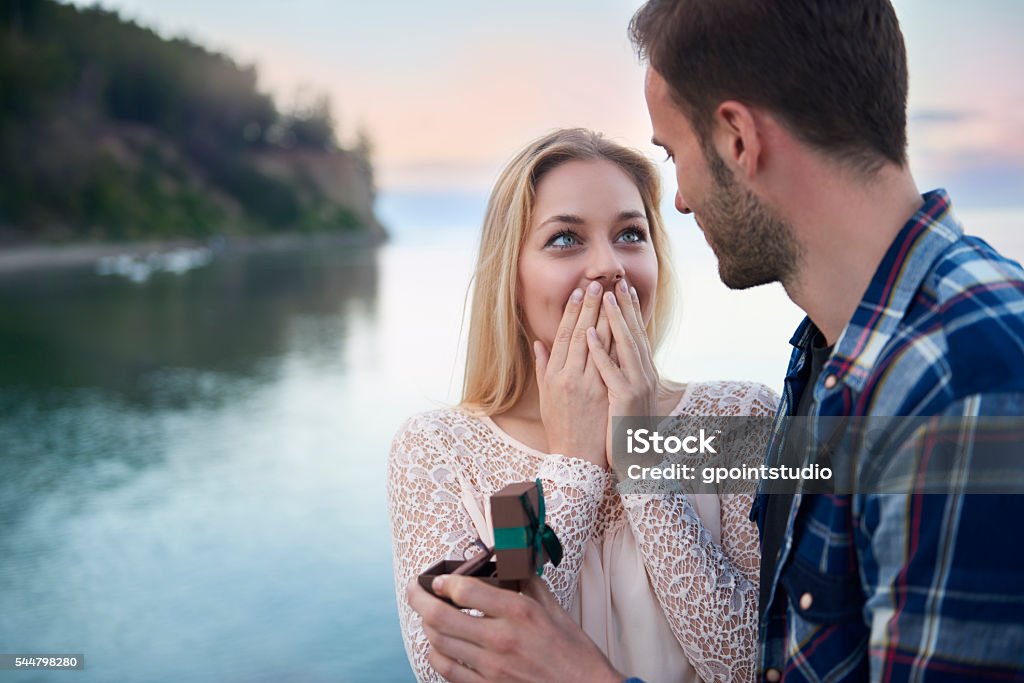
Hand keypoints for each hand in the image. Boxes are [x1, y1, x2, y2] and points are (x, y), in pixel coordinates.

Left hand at [406, 575, 623, 682]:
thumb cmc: (575, 654)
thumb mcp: (556, 611)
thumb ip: (529, 586)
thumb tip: (511, 567)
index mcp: (519, 612)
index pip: (464, 590)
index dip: (443, 581)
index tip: (439, 579)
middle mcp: (501, 638)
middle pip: (440, 616)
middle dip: (418, 599)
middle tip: (414, 590)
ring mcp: (492, 668)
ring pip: (439, 642)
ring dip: (426, 626)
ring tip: (426, 616)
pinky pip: (447, 671)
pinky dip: (437, 654)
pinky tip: (439, 646)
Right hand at [533, 280, 610, 466]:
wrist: (576, 458)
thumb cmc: (561, 427)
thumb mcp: (547, 397)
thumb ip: (543, 368)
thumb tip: (539, 344)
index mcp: (555, 375)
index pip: (563, 335)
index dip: (571, 313)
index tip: (579, 293)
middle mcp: (569, 376)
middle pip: (580, 334)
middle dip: (590, 308)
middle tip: (597, 284)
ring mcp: (587, 385)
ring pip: (596, 344)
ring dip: (605, 317)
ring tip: (612, 296)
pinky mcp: (603, 394)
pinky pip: (610, 362)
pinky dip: (613, 343)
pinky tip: (618, 325)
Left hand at [586, 281, 659, 466]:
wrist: (637, 460)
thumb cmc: (625, 430)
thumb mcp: (623, 397)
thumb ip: (617, 373)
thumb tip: (614, 360)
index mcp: (643, 373)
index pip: (636, 336)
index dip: (629, 312)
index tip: (621, 289)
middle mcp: (645, 375)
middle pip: (634, 333)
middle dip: (624, 306)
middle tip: (616, 281)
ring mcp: (637, 385)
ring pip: (624, 345)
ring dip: (614, 318)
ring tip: (603, 297)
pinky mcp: (625, 397)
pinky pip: (609, 369)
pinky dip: (600, 349)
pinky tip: (590, 332)